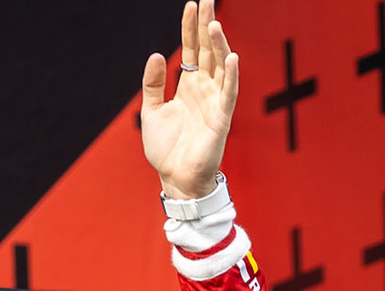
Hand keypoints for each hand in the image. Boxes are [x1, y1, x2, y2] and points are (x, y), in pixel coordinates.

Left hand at [140, 0, 239, 199]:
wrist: (175, 178)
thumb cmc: (166, 149)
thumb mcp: (152, 111)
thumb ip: (153, 84)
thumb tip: (155, 54)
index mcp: (189, 86)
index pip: (191, 50)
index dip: (191, 28)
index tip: (192, 4)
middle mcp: (205, 89)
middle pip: (208, 51)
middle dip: (207, 27)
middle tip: (208, 1)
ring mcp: (215, 102)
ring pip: (220, 67)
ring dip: (219, 45)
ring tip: (214, 24)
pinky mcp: (222, 118)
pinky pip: (229, 93)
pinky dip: (232, 75)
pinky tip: (232, 57)